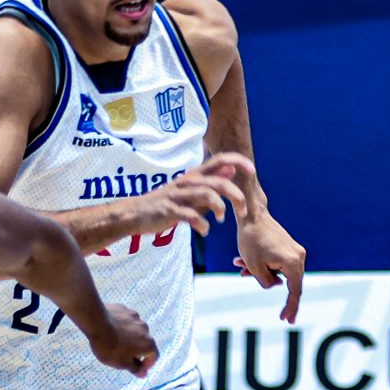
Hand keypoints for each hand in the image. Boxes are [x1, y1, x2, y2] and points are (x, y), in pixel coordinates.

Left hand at [81, 301, 156, 377]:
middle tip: (123, 355)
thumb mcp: (122, 363)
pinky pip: (126, 321)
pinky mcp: (124, 309)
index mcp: (148, 344)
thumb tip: (144, 374)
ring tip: (115, 341)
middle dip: (136, 350)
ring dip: (129, 337)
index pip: (154, 356)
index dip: (147, 364)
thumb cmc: (110, 347)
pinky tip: (110, 329)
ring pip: (135, 330)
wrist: (97, 323)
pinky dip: (122, 326)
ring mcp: (135, 317)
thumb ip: (135, 369)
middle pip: (144, 342)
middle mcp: (146, 329)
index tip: (137, 368)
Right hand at [135, 154, 251, 237]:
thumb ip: (212, 182)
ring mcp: (178, 195)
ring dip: (220, 208)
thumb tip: (231, 170)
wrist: (136, 213)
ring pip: (207, 194)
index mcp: (195, 175)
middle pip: (219, 181)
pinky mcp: (170, 210)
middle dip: (236, 195)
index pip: (220, 159)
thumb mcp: (191, 190)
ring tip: (221, 219)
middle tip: (243, 210)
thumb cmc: (167, 203)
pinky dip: (201, 224)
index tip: (253, 171)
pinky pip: (190, 215)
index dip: (239, 161)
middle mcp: (188, 181)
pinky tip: (204, 230)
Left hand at [235, 212, 307, 323]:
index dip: (291, 307)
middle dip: (264, 281)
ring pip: (279, 271)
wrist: (251, 214)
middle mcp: (299, 256)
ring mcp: (295, 250)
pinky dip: (263, 264)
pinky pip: (277, 263)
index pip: (295, 292)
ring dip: (260, 272)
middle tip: (257, 289)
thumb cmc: (251, 240)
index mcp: (293, 263)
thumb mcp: (255, 268)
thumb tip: (276, 285)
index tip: (287, 320)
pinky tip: (243, 260)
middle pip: (286, 281)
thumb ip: (266, 283)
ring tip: (240, 264)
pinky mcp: (288, 246)